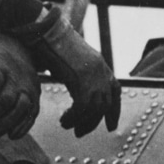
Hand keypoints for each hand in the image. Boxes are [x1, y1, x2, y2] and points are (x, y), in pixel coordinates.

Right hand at [13, 6, 121, 136]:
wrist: (48, 31)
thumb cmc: (54, 43)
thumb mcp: (72, 60)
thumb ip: (79, 75)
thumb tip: (77, 89)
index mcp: (101, 66)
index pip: (116, 92)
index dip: (114, 111)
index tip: (111, 126)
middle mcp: (102, 72)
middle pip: (105, 105)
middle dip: (94, 122)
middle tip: (80, 132)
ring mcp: (94, 76)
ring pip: (94, 109)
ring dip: (81, 122)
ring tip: (67, 126)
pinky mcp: (83, 81)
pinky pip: (82, 108)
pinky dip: (73, 117)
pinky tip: (64, 120)